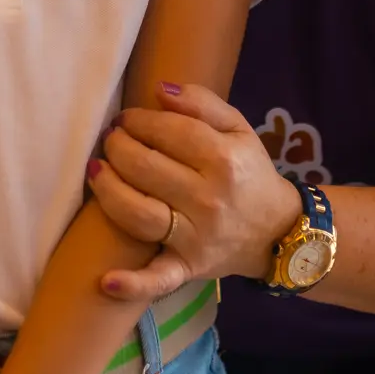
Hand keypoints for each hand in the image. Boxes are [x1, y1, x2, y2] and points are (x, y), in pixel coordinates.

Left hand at [88, 83, 300, 304]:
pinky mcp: (188, 268)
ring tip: (97, 170)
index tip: (126, 118)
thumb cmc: (249, 173)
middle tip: (111, 140)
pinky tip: (107, 281)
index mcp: (224, 159)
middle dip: (118, 147)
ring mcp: (197, 237)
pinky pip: (159, 278)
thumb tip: (160, 89)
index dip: (139, 121)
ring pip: (139, 213)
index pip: (169, 132)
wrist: (277, 231)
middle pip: (146, 168)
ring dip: (108, 189)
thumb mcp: (239, 129)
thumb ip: (202, 103)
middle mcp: (209, 198)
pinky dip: (133, 284)